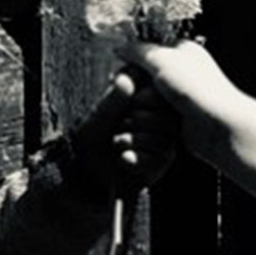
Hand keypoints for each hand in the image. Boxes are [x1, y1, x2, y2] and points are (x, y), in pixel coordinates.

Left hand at [71, 67, 178, 195]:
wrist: (87, 174)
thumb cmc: (92, 140)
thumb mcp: (97, 118)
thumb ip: (112, 100)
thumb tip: (125, 80)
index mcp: (148, 101)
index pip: (162, 92)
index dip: (144, 97)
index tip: (128, 103)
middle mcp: (161, 120)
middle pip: (168, 115)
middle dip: (139, 120)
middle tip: (119, 126)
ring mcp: (164, 142)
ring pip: (164, 138)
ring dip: (134, 141)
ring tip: (117, 143)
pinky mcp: (162, 163)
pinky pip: (159, 159)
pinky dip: (136, 159)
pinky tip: (123, 159)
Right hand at [114, 39, 239, 157]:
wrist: (220, 127)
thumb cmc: (197, 88)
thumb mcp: (163, 59)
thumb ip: (138, 51)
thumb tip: (119, 49)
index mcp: (181, 51)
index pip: (142, 56)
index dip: (133, 68)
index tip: (132, 77)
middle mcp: (180, 73)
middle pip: (140, 83)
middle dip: (144, 93)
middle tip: (160, 97)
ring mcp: (178, 98)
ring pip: (143, 105)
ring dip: (149, 112)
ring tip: (168, 113)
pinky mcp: (176, 120)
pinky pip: (152, 122)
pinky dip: (154, 124)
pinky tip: (164, 126)